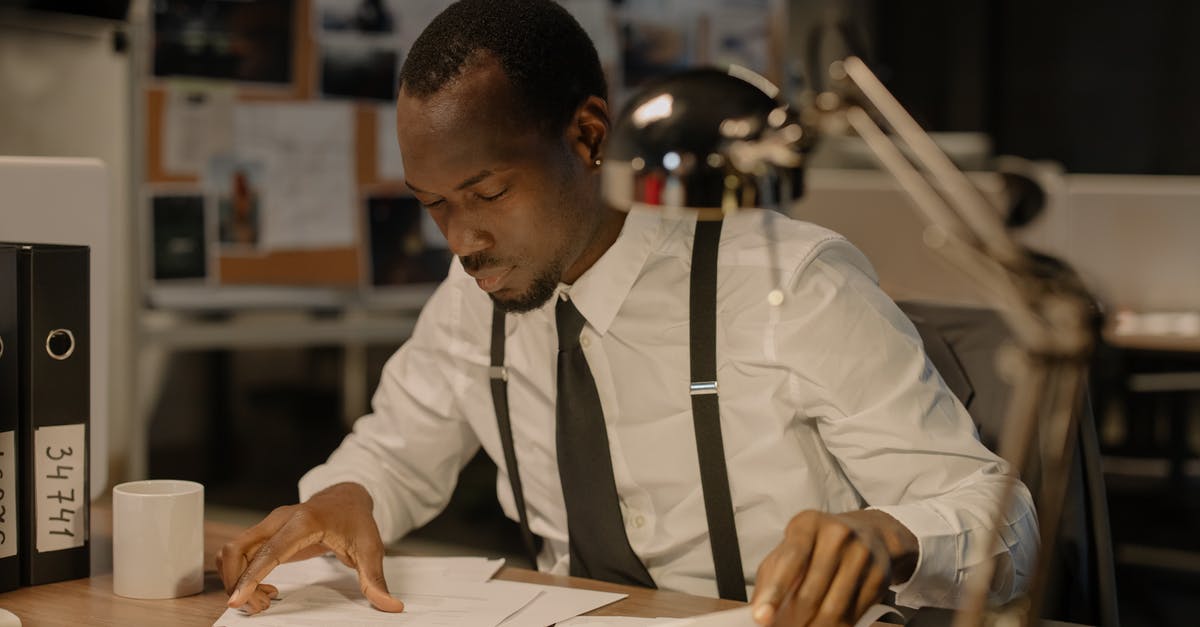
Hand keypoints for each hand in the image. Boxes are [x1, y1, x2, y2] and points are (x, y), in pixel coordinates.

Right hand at [215, 482, 404, 614]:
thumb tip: (390, 606)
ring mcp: (268, 524)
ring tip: (266, 598)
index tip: (236, 600)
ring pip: (232, 552)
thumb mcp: (371, 549)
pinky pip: (239, 553)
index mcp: (304, 522)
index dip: (250, 576)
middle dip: (239, 583)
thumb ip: (375, 579)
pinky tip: (266, 586)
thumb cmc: (357, 521)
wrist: (347, 496)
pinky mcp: (264, 532)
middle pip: (238, 550)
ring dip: (238, 580)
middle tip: (261, 605)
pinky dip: (242, 573)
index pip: (269, 551)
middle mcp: (279, 520)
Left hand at [750, 510, 916, 626]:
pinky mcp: (878, 577)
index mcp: (808, 524)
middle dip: (792, 620)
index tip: (761, 617)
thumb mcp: (791, 547)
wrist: (869, 533)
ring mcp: (861, 555)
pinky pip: (853, 615)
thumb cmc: (819, 544)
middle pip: (811, 592)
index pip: (789, 561)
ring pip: (833, 609)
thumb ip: (772, 576)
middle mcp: (837, 535)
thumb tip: (757, 612)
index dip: (774, 593)